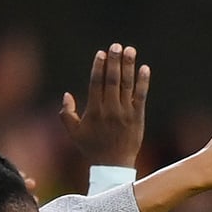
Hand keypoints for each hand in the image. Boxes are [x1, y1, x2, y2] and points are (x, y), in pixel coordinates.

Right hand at [59, 43, 150, 168]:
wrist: (113, 166)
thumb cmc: (91, 148)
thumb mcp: (74, 132)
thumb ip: (67, 113)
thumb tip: (67, 95)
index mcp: (94, 111)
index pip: (96, 83)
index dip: (99, 67)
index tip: (102, 53)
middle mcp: (110, 110)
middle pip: (112, 81)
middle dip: (114, 61)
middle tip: (117, 46)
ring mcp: (125, 113)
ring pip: (127, 86)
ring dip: (128, 66)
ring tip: (130, 50)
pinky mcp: (138, 117)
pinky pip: (141, 96)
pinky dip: (143, 82)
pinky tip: (144, 68)